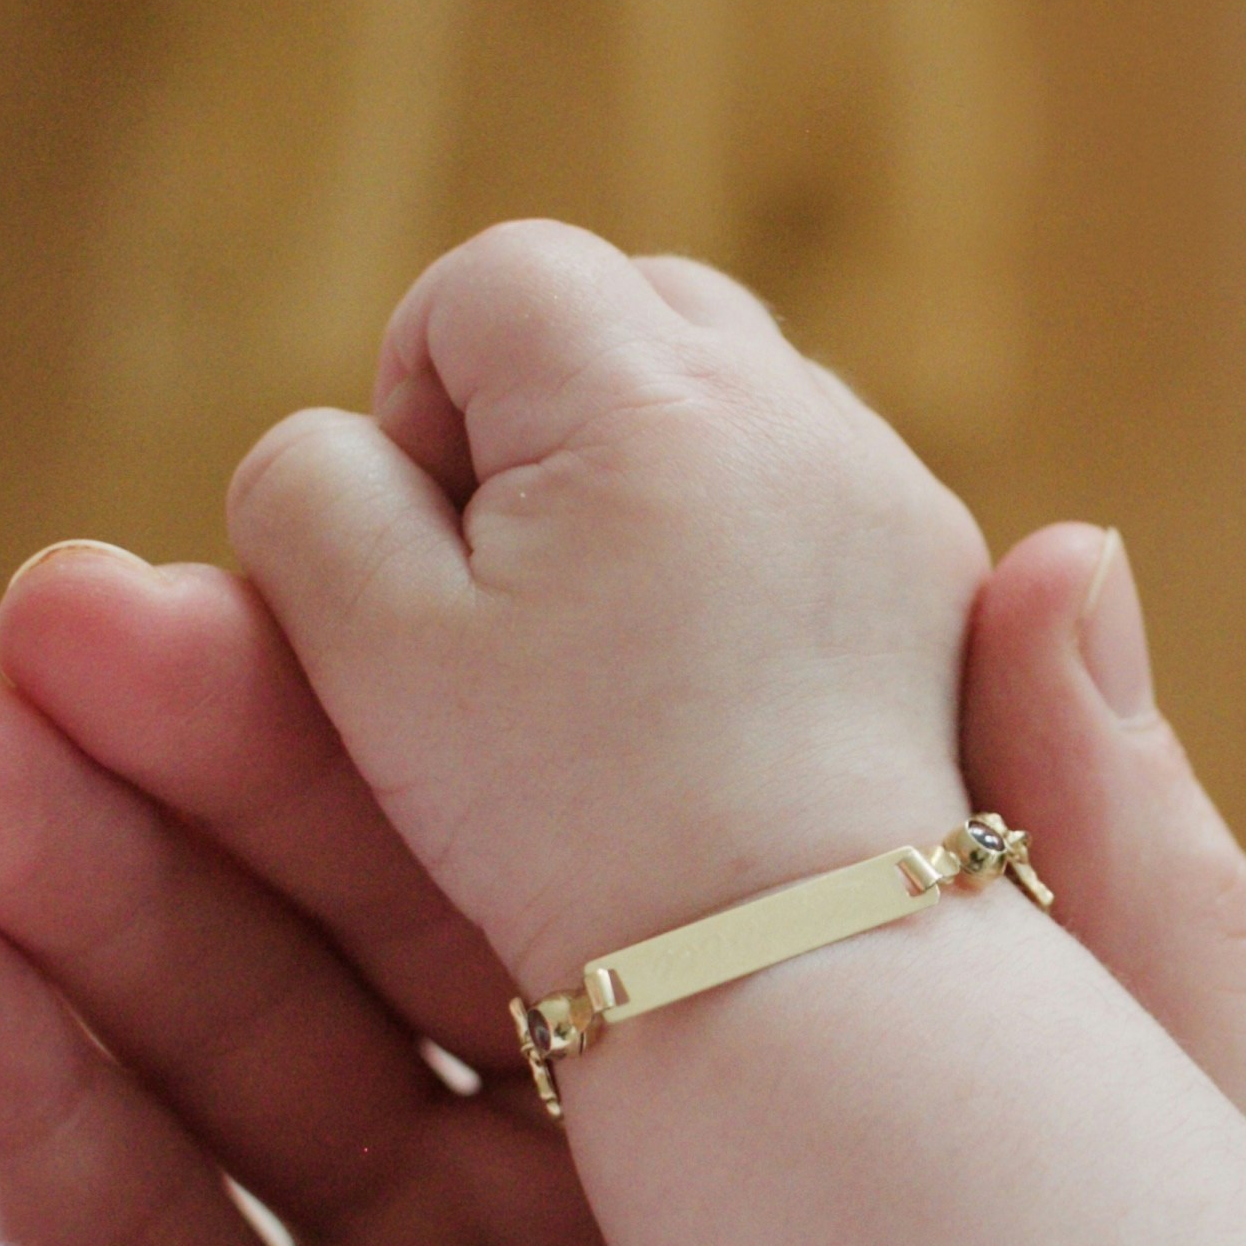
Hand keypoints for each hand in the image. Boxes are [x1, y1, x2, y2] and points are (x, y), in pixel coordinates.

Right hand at [0, 449, 1245, 1245]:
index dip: (391, 705)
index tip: (245, 558)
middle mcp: (648, 1235)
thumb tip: (1069, 552)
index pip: (569, 851)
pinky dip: (21, 1166)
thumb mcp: (1180, 1169)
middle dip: (184, 803)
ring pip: (231, 1127)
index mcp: (842, 1102)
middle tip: (28, 659)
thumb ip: (1115, 880)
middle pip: (367, 969)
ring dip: (62, 943)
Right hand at [224, 227, 988, 997]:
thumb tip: (356, 440)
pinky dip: (741, 540)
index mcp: (641, 392)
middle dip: (540, 412)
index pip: (492, 280)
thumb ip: (313, 490)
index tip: (428, 547)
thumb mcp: (377, 650)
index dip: (419, 396)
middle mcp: (791, 403)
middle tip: (508, 585)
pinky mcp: (932, 571)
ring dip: (645, 470)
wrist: (799, 965)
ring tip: (608, 639)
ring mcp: (883, 483)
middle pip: (628, 308)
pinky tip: (708, 679)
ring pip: (727, 393)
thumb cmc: (569, 818)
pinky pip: (811, 484)